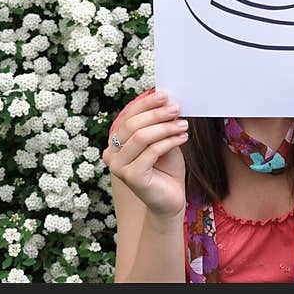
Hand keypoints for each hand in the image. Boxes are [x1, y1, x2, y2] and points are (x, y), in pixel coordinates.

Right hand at [101, 90, 187, 218]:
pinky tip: (183, 137)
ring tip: (183, 123)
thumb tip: (164, 98)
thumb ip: (158, 123)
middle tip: (176, 108)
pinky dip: (169, 141)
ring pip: (141, 137)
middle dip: (156, 113)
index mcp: (114, 142)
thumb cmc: (165, 168)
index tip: (164, 94)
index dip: (146, 103)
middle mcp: (110, 154)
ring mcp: (118, 167)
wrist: (170, 198)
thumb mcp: (161, 139)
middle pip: (132, 125)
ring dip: (165, 127)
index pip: (127, 115)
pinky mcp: (131, 177)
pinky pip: (151, 152)